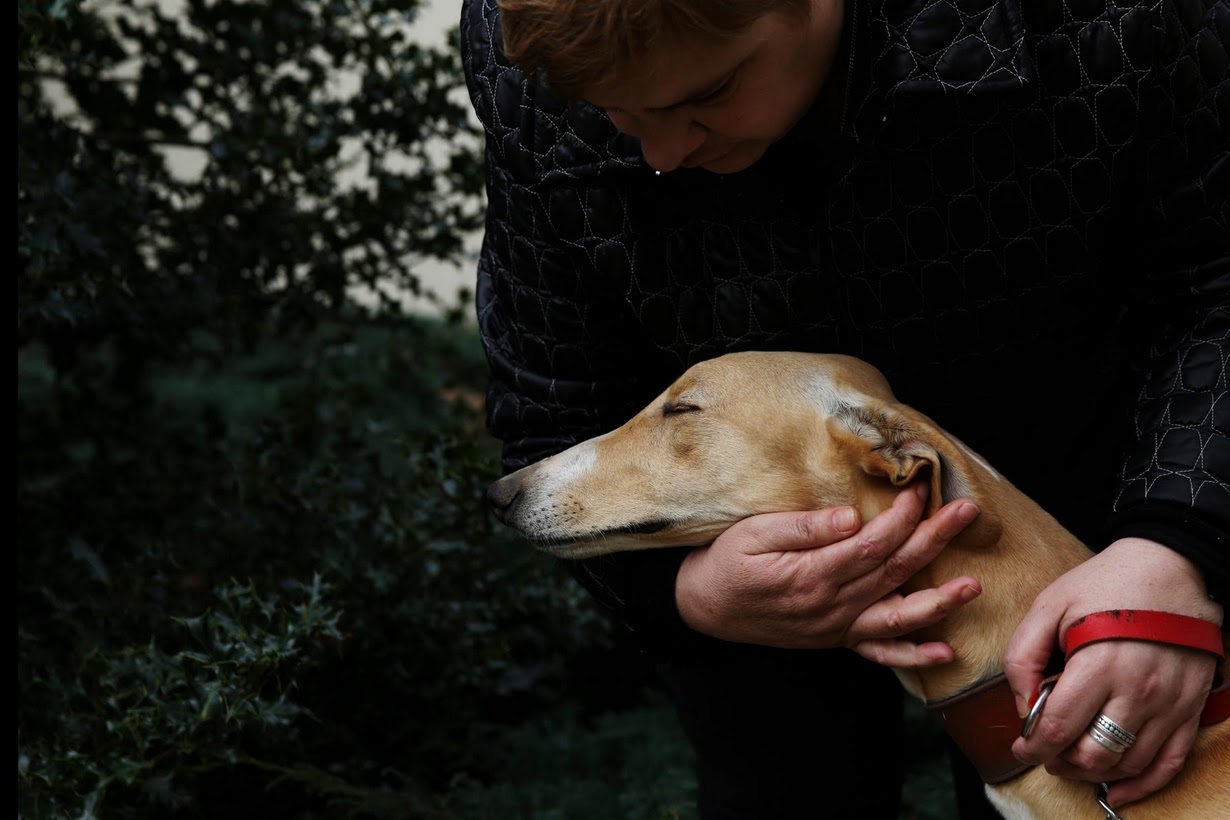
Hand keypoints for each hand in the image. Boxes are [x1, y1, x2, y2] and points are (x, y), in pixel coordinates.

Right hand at [675, 482, 981, 666]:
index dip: (903, 517)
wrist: (705, 607)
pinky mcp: (835, 638)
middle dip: (935, 539)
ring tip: (973, 586)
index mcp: (813, 574)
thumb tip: (851, 517)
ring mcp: (836, 626)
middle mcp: (832, 605)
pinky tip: (942, 653)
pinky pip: (878, 653)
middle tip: (967, 512)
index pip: (873, 543)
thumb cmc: (726, 562)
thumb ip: (803, 528)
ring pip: (897, 614)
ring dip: (939, 601)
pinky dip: (911, 656)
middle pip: (895, 570)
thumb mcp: (752, 534)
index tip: (921, 488)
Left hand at [1006, 538, 1222, 807]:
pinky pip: (1170, 762)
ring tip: (1072, 761)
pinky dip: (1142, 784)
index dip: (1033, 747)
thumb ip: (1023, 655)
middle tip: (1045, 752)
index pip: (1059, 728)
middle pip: (1094, 754)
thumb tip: (1022, 705)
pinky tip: (1117, 789)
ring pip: (1128, 764)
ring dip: (1094, 772)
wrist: (1171, 566)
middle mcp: (1138, 692)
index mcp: (1098, 665)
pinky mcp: (1190, 707)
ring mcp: (1169, 704)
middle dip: (1060, 761)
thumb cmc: (1105, 584)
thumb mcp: (1048, 606)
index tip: (1021, 748)